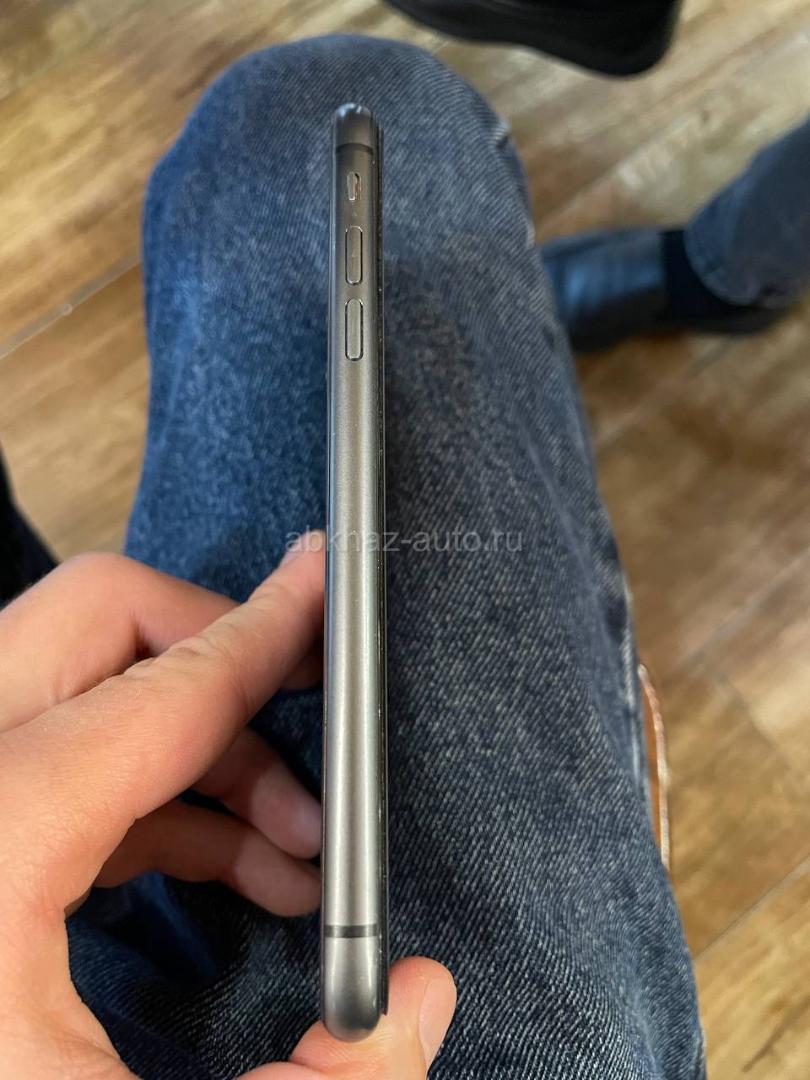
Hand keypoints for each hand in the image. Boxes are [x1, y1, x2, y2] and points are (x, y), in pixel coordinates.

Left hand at [0, 534, 455, 1077]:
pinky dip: (156, 790)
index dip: (270, 630)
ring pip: (86, 686)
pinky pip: (65, 755)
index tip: (327, 576)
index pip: (167, 687)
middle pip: (98, 622)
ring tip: (291, 849)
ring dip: (203, 744)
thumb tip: (416, 1001)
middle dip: (221, 655)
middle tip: (305, 715)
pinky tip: (228, 865)